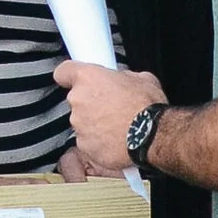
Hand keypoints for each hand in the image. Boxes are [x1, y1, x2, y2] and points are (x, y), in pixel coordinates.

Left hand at [54, 60, 166, 176]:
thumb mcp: (141, 78)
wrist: (153, 136)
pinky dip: (99, 142)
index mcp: (88, 78)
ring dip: (95, 124)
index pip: (63, 72)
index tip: (75, 80)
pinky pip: (88, 142)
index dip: (70, 76)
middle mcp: (78, 100)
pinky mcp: (84, 146)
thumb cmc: (147, 107)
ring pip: (82, 123)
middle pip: (77, 100)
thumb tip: (122, 80)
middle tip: (112, 107)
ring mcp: (79, 125)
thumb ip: (122, 76)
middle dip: (91, 103)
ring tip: (117, 126)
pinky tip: (116, 140)